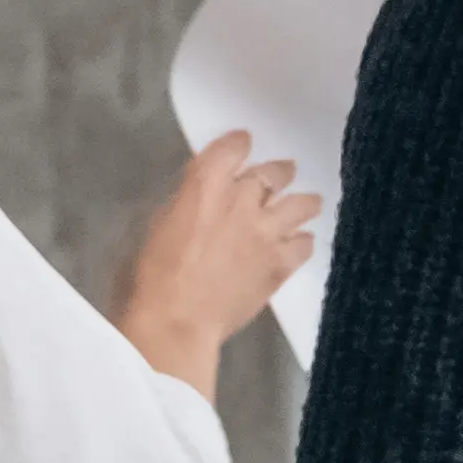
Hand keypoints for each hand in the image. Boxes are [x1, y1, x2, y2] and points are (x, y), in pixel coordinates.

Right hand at [117, 130, 321, 386]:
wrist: (178, 319)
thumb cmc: (155, 275)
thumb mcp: (160, 223)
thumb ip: (189, 201)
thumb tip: (205, 197)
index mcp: (205, 186)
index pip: (233, 147)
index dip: (241, 143)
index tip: (245, 143)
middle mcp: (242, 201)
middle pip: (274, 172)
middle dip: (278, 171)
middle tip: (283, 173)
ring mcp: (267, 231)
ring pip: (302, 204)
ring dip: (303, 202)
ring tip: (307, 203)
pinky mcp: (282, 262)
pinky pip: (306, 243)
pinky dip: (302, 241)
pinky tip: (298, 244)